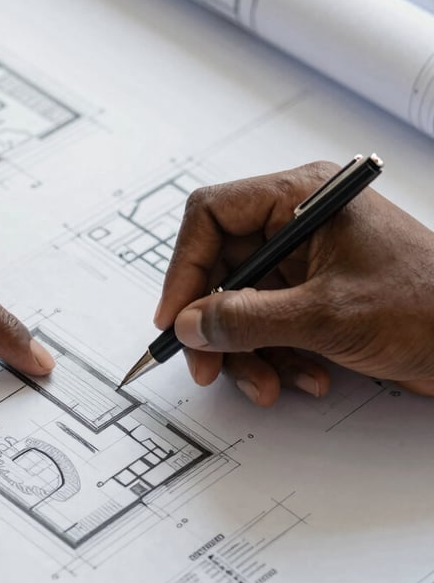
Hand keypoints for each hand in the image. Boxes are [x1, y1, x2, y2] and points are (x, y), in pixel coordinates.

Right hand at [155, 161, 433, 405]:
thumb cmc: (427, 306)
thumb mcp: (325, 316)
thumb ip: (246, 319)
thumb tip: (189, 323)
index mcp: (302, 197)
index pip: (212, 215)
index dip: (184, 268)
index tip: (175, 318)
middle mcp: (300, 223)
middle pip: (222, 268)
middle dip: (216, 325)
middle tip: (207, 366)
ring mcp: (309, 261)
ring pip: (242, 304)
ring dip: (250, 352)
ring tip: (271, 384)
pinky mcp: (318, 296)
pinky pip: (271, 324)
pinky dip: (278, 356)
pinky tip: (307, 377)